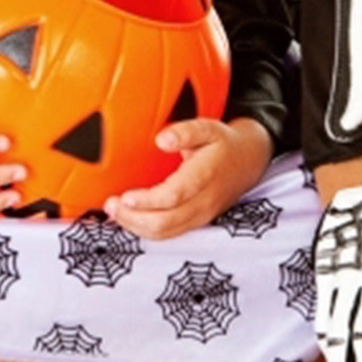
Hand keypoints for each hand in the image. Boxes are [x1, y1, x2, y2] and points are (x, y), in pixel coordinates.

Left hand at [105, 117, 272, 238]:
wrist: (249, 161)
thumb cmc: (224, 144)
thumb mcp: (209, 128)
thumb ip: (186, 132)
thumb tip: (162, 140)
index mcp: (206, 176)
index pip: (174, 196)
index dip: (147, 200)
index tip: (124, 196)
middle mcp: (204, 201)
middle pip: (166, 222)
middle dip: (134, 218)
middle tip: (111, 205)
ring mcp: (202, 216)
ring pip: (166, 233)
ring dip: (136, 226)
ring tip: (115, 212)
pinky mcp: (197, 222)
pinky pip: (169, 234)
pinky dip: (146, 230)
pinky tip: (131, 218)